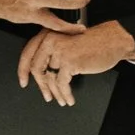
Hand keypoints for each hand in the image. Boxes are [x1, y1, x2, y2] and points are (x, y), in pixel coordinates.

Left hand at [17, 19, 134, 104]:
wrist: (112, 40)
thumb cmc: (93, 42)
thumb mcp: (66, 41)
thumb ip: (51, 52)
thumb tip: (39, 73)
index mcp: (47, 34)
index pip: (27, 54)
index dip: (22, 70)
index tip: (23, 82)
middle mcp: (51, 40)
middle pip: (37, 68)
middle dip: (41, 86)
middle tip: (46, 95)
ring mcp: (60, 51)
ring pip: (50, 78)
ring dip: (55, 93)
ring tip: (60, 99)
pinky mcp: (70, 62)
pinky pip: (62, 84)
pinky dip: (65, 94)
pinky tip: (69, 98)